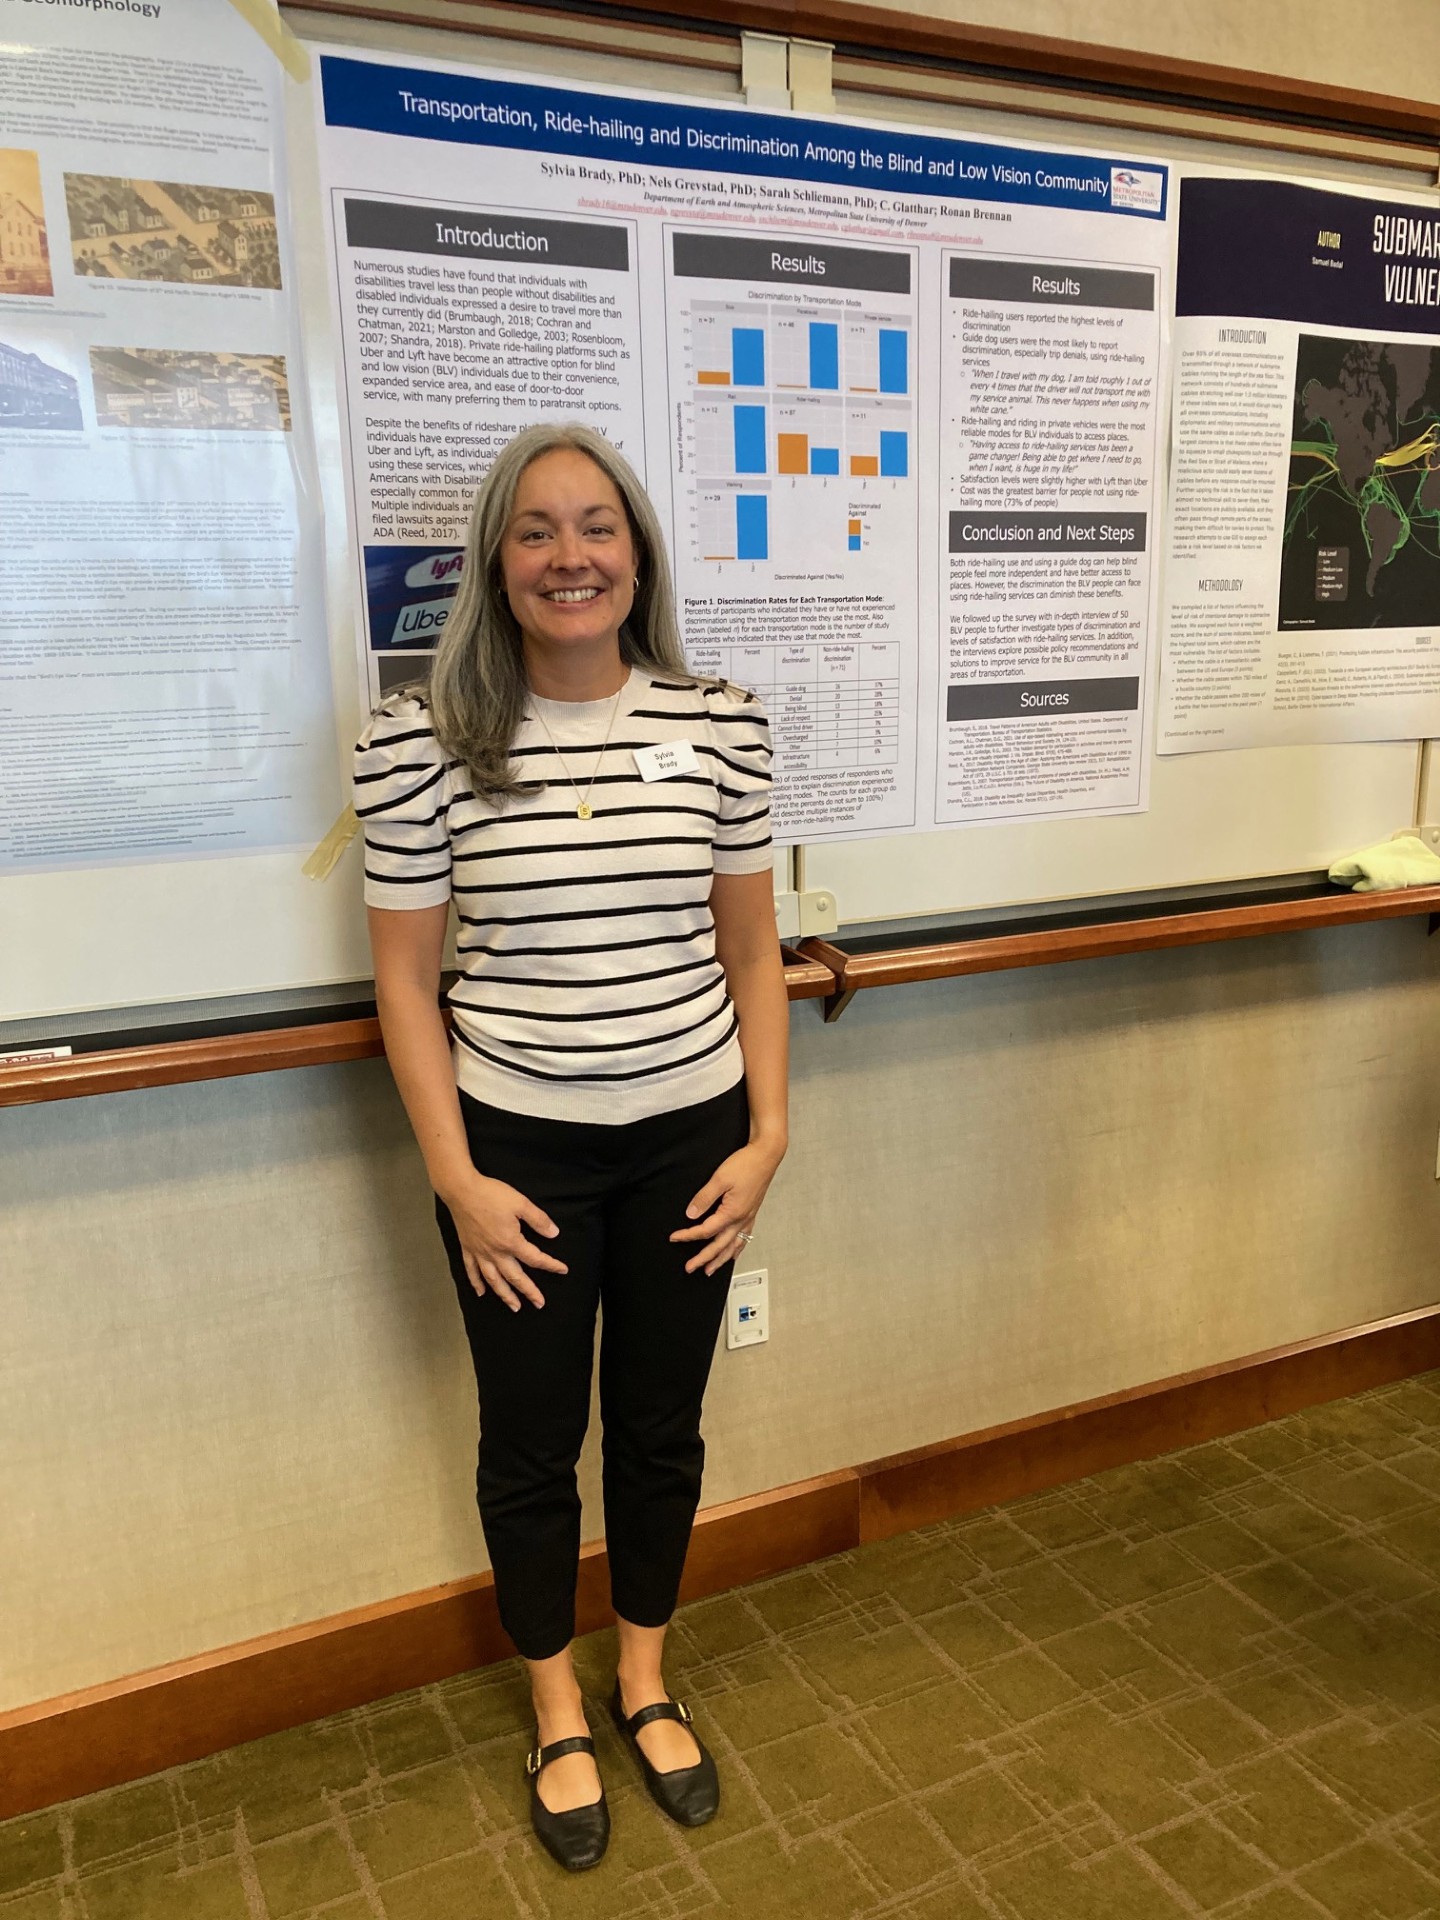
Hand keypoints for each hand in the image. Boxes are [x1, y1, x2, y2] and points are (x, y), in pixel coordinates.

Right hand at [439, 1170, 566, 1310]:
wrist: (462, 1190)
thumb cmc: (491, 1195)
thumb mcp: (521, 1203)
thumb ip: (539, 1220)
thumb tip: (553, 1234)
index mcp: (510, 1242)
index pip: (535, 1259)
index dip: (551, 1265)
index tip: (562, 1270)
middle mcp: (495, 1252)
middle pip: (515, 1277)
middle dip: (529, 1292)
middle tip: (539, 1303)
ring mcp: (480, 1253)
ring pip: (494, 1280)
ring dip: (505, 1295)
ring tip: (514, 1307)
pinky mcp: (467, 1249)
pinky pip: (472, 1271)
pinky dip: (476, 1284)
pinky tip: (481, 1292)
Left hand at [670, 1141, 782, 1275]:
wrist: (766, 1155)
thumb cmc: (746, 1164)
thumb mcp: (719, 1179)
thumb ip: (704, 1198)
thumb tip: (691, 1214)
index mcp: (732, 1213)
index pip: (705, 1231)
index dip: (688, 1235)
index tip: (674, 1237)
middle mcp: (741, 1219)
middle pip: (720, 1246)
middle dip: (703, 1259)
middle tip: (690, 1268)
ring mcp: (748, 1218)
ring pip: (734, 1247)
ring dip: (721, 1260)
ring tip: (710, 1270)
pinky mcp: (752, 1213)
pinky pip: (744, 1238)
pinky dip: (737, 1250)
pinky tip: (734, 1253)